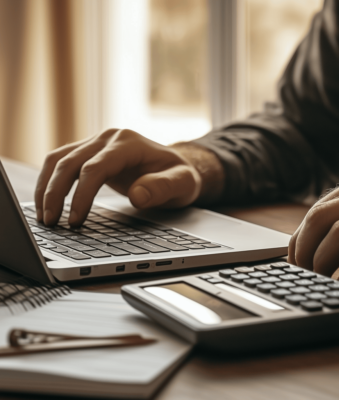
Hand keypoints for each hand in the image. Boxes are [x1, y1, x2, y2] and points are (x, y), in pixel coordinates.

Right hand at [35, 129, 201, 225]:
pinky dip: (50, 181)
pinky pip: (62, 162)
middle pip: (70, 161)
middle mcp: (109, 138)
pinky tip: (47, 202)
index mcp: (129, 143)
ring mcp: (97, 143)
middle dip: (55, 193)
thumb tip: (137, 195)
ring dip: (46, 187)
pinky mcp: (90, 153)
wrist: (175, 165)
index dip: (82, 195)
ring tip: (44, 217)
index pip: (96, 167)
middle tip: (51, 223)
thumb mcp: (183, 183)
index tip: (75, 221)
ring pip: (59, 160)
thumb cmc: (179, 175)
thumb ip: (163, 187)